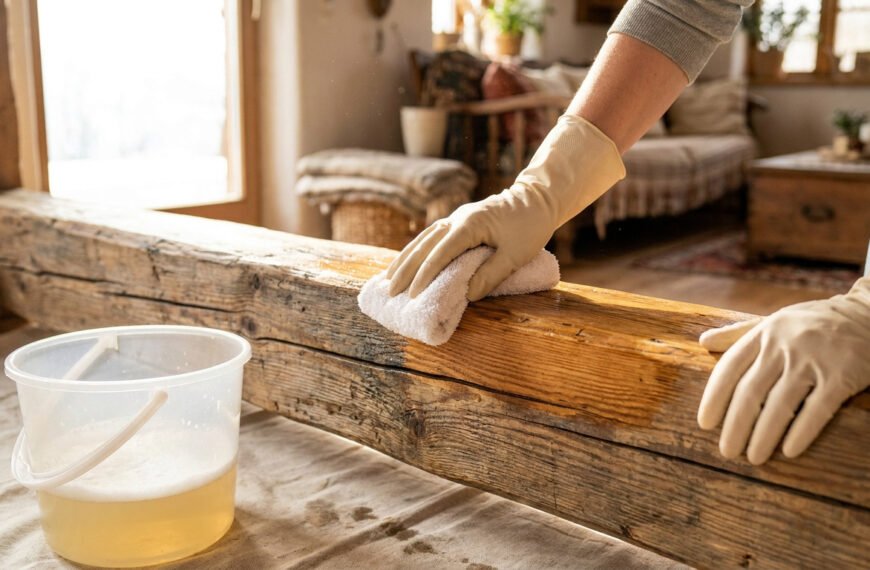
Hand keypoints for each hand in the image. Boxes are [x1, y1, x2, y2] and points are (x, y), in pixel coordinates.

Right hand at [387, 115, 624, 300]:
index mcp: (469, 225)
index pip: (440, 253)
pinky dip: (415, 252)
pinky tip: (406, 264)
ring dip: (404, 260)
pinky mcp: (457, 222)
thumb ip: (491, 274)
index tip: (412, 295)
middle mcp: (456, 219)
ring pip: (422, 240)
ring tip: (388, 280)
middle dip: (405, 270)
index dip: (425, 276)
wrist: (537, 199)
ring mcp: (454, 219)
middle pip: (423, 246)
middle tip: (389, 292)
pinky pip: (429, 238)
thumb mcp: (516, 254)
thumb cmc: (530, 226)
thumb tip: (466, 295)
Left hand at [697, 277, 869, 464]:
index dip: (714, 397)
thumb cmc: (814, 322)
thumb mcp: (775, 320)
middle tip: (727, 451)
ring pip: (780, 405)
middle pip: (750, 392)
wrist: (869, 314)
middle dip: (735, 425)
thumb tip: (703, 341)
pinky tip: (788, 451)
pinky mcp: (841, 376)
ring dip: (764, 435)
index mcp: (764, 333)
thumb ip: (738, 332)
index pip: (729, 368)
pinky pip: (816, 410)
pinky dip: (801, 432)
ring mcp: (813, 360)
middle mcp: (783, 345)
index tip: (705, 423)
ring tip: (753, 457)